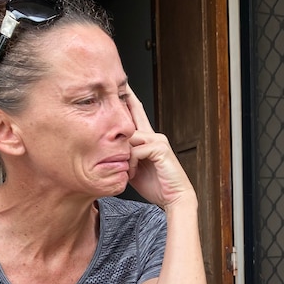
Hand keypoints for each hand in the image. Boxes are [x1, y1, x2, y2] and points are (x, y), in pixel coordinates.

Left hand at [126, 86, 195, 208]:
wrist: (175, 198)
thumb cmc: (156, 186)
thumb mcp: (134, 169)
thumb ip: (124, 157)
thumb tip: (109, 152)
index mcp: (148, 140)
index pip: (136, 114)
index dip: (128, 100)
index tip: (120, 87)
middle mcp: (154, 136)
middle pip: (135, 113)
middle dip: (124, 99)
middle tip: (116, 85)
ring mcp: (158, 141)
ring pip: (130, 136)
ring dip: (123, 154)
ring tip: (127, 170)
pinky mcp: (160, 149)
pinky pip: (136, 150)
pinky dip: (130, 163)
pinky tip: (132, 172)